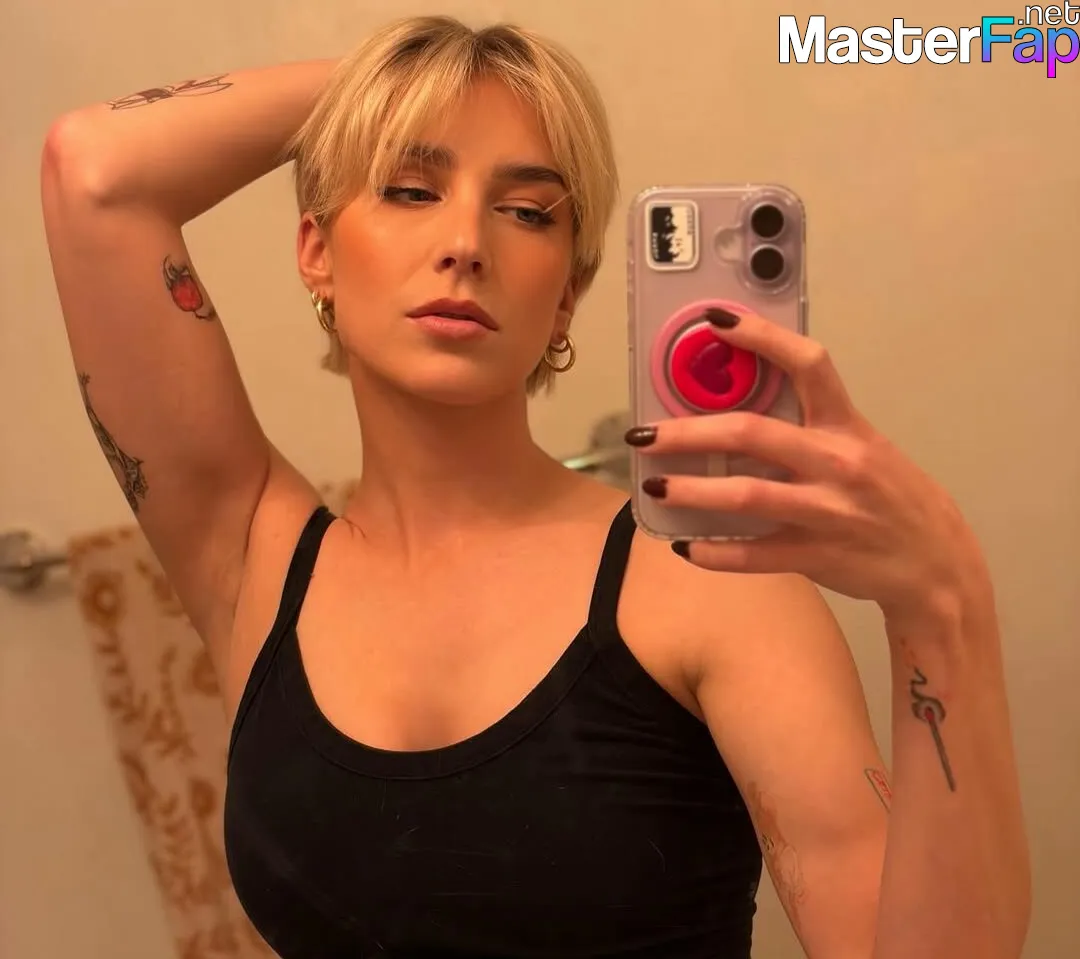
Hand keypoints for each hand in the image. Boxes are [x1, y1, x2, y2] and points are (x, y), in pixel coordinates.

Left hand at [625, 309, 989, 624]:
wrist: (936, 563)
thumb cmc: (888, 495)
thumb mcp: (860, 447)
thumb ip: (808, 427)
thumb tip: (736, 406)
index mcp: (845, 426)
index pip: (807, 364)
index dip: (760, 337)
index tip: (713, 320)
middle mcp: (836, 462)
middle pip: (752, 433)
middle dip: (688, 431)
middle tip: (642, 434)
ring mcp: (827, 512)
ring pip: (747, 495)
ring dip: (692, 490)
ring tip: (655, 486)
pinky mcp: (817, 555)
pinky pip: (755, 555)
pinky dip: (716, 552)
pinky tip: (685, 547)